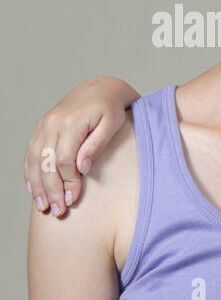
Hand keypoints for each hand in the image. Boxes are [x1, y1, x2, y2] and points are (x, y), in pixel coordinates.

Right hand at [24, 77, 133, 215]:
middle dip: (50, 189)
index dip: (67, 182)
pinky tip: (32, 188)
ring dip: (37, 185)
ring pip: (34, 159)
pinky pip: (31, 152)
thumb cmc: (112, 108)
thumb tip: (83, 168)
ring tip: (42, 206)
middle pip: (46, 163)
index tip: (72, 200)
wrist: (101, 88)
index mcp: (70, 123)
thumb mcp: (112, 124)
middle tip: (57, 211)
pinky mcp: (42, 127)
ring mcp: (44, 125)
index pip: (64, 160)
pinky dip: (30, 171)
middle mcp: (52, 123)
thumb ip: (97, 145)